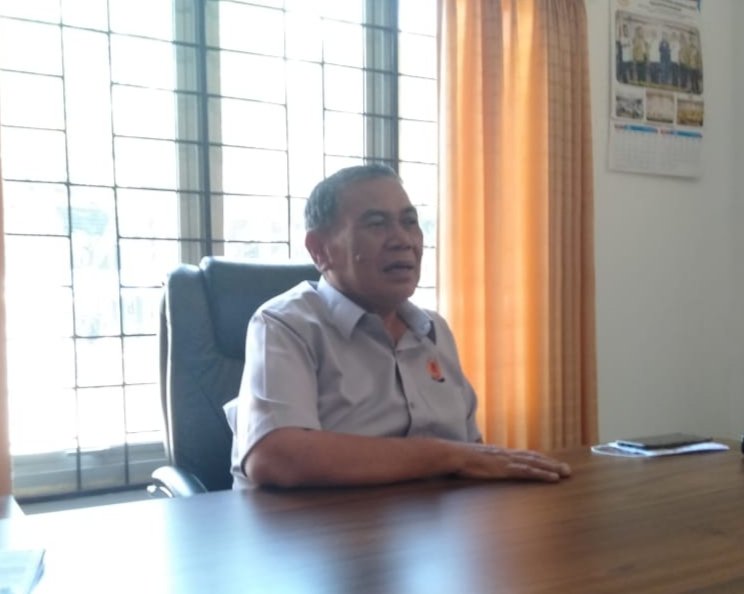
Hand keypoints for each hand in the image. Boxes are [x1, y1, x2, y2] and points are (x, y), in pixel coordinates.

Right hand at [454, 443, 570, 482]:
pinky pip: (528, 472)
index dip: (539, 459)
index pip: (524, 455)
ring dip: (552, 468)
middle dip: (551, 463)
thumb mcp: (474, 460)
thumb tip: (480, 465)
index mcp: (500, 453)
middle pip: (534, 458)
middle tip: (567, 469)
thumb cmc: (460, 458)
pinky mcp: (506, 469)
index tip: (551, 462)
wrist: (454, 455)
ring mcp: (508, 461)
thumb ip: (481, 462)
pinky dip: (542, 474)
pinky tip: (553, 478)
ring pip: (535, 464)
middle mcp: (507, 454)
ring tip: (565, 473)